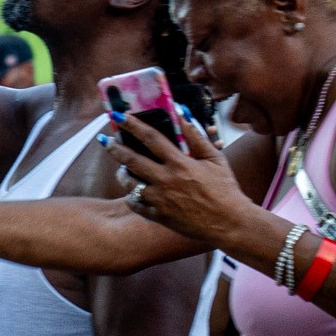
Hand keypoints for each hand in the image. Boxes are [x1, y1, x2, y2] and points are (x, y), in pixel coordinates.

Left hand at [104, 107, 253, 243]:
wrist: (229, 222)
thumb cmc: (225, 188)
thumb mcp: (215, 158)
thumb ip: (196, 136)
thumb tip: (182, 113)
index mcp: (180, 163)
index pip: (151, 138)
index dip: (133, 125)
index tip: (118, 116)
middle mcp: (166, 181)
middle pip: (132, 160)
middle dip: (116, 149)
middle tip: (106, 141)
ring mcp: (160, 200)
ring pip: (129, 184)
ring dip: (121, 173)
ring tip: (121, 168)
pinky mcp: (158, 216)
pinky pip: (135, 204)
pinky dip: (131, 196)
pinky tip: (133, 191)